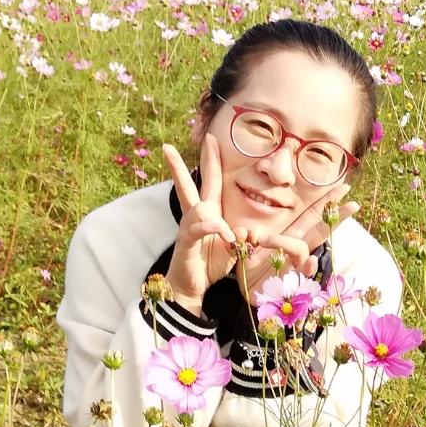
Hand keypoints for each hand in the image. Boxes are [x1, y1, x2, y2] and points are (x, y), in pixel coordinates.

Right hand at [162, 135, 236, 314]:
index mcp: (208, 213)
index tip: (210, 139)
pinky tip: (222, 233)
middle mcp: (195, 216)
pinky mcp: (186, 242)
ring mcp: (188, 228)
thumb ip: (242, 238)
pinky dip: (211, 228)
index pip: (211, 181)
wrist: (190, 286)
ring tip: (230, 238)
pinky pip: (197, 228)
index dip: (211, 160)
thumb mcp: (233, 249)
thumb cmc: (210, 265)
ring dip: (217, 220)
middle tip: (177, 145)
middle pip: (191, 184)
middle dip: (185, 164)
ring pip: (198, 208)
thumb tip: (247, 231)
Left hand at [234, 183, 360, 305]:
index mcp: (290, 236)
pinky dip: (307, 267)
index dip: (327, 202)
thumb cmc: (249, 269)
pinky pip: (303, 274)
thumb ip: (243, 238)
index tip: (343, 186)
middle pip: (321, 229)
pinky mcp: (291, 283)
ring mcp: (295, 266)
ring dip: (284, 241)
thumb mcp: (244, 248)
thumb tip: (242, 232)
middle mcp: (296, 249)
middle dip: (336, 216)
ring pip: (301, 248)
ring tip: (263, 240)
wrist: (247, 294)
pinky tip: (310, 261)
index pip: (312, 216)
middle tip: (353, 204)